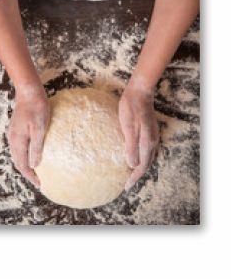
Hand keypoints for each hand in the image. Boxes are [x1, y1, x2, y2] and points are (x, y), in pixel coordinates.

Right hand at [8, 83, 49, 186]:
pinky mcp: (16, 129)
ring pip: (17, 155)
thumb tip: (34, 165)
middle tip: (38, 181)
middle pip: (18, 162)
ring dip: (25, 164)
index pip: (23, 164)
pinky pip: (18, 147)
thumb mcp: (40, 128)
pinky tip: (32, 154)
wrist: (29, 92)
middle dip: (27, 173)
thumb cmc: (37, 108)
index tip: (39, 184)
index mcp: (18, 141)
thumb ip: (37, 146)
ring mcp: (13, 134)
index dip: (31, 176)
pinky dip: (24, 155)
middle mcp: (13, 139)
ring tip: (36, 171)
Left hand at [118, 74, 158, 190]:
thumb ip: (131, 146)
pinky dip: (140, 156)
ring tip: (129, 171)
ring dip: (139, 165)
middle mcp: (152, 141)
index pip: (142, 166)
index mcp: (147, 142)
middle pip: (146, 163)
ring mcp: (152, 135)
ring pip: (147, 156)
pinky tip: (133, 154)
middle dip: (137, 174)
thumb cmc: (131, 108)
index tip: (126, 187)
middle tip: (127, 183)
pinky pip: (146, 148)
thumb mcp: (128, 127)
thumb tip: (132, 164)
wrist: (140, 91)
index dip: (134, 177)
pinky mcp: (149, 130)